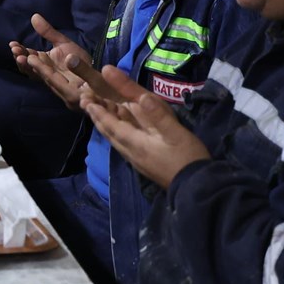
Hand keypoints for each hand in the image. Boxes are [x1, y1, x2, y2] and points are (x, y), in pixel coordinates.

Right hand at [11, 14, 98, 108]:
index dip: (19, 51)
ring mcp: (54, 82)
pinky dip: (46, 75)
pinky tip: (40, 68)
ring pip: (38, 76)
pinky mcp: (66, 90)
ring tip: (22, 58)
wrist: (96, 73)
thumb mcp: (62, 42)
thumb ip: (48, 32)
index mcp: (43, 63)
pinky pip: (54, 83)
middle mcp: (45, 73)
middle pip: (29, 68)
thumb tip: (34, 16)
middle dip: (21, 60)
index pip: (27, 57)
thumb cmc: (78, 59)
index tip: (12, 44)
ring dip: (29, 68)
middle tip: (15, 51)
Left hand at [80, 65, 211, 187]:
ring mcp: (138, 160)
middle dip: (97, 117)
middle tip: (86, 102)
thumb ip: (157, 114)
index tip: (86, 100)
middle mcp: (132, 153)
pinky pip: (124, 144)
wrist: (197, 187)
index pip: (111, 125)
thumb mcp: (175, 132)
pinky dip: (117, 132)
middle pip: (109, 133)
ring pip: (116, 140)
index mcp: (136, 143)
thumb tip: (141, 97)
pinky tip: (122, 129)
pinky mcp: (145, 164)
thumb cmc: (187, 157)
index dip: (98, 112)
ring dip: (106, 124)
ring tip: (99, 111)